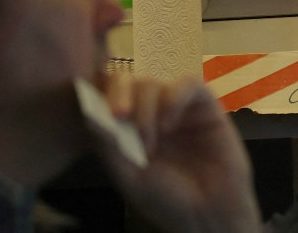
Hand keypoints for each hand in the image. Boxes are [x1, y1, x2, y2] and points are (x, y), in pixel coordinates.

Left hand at [93, 74, 261, 232]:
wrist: (209, 216)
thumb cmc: (168, 201)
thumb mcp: (129, 177)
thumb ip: (109, 146)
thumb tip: (88, 115)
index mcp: (128, 127)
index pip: (107, 96)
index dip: (99, 94)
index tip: (94, 110)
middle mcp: (151, 112)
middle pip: (127, 81)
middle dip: (118, 94)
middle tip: (119, 115)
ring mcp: (177, 108)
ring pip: (153, 83)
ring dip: (145, 108)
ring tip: (149, 142)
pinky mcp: (205, 106)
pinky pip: (189, 84)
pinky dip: (174, 97)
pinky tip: (169, 125)